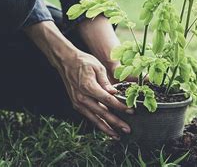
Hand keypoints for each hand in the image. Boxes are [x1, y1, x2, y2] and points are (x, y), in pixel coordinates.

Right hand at [25, 21, 131, 138]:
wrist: (66, 61)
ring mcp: (78, 102)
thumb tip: (114, 93)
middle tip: (127, 129)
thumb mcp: (98, 67)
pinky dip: (97, 123)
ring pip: (94, 119)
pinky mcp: (76, 104)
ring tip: (116, 135)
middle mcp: (82, 97)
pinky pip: (88, 116)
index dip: (120, 107)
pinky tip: (105, 128)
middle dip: (116, 123)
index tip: (130, 111)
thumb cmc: (83, 62)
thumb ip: (106, 82)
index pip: (108, 100)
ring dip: (106, 128)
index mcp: (89, 87)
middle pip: (102, 113)